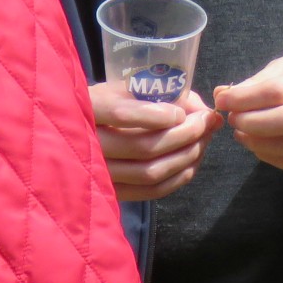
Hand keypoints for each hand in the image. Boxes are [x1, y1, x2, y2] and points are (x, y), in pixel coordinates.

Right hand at [89, 83, 223, 200]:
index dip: (156, 115)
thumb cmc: (106, 105)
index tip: (180, 112)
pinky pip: (152, 191)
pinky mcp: (114, 192)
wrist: (75, 136)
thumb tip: (201, 108)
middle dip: (185, 134)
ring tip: (205, 138)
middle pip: (144, 147)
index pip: (120, 114)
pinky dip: (179, 176)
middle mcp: (89, 145)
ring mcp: (100, 174)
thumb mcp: (123, 90)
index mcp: (87, 110)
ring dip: (187, 155)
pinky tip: (193, 160)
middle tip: (207, 121)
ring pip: (151, 172)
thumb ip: (159, 93)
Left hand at [214, 46, 282, 171]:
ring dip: (260, 144)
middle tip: (233, 120)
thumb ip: (258, 80)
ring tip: (242, 134)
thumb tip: (222, 95)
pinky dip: (273, 158)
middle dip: (254, 123)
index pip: (282, 90)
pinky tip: (258, 146)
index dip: (247, 99)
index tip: (223, 101)